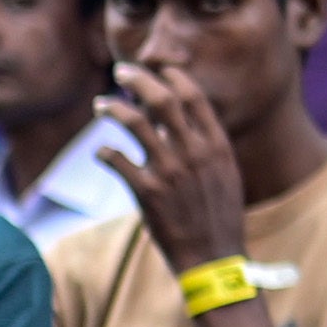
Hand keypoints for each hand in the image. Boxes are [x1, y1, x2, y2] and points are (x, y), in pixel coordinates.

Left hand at [97, 52, 252, 268]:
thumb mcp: (226, 174)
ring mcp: (169, 171)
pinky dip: (103, 152)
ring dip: (112, 108)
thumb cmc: (219, 216)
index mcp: (217, 146)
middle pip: (161, 100)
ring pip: (133, 122)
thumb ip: (207, 146)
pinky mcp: (147, 192)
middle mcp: (193, 153)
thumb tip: (180, 122)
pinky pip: (115, 159)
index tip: (159, 69)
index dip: (173, 77)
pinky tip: (101, 153)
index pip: (193, 97)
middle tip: (122, 73)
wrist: (214, 257)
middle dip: (138, 80)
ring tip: (100, 105)